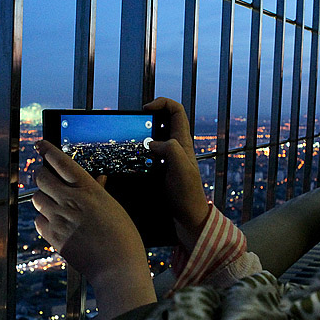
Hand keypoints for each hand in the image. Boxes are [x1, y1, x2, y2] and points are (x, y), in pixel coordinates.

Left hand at [33, 140, 155, 319]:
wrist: (117, 267)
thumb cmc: (123, 237)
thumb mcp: (114, 207)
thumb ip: (100, 191)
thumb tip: (95, 179)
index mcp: (89, 190)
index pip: (62, 162)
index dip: (48, 150)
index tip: (41, 144)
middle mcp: (71, 201)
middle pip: (42, 177)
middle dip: (41, 173)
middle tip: (45, 176)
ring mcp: (59, 219)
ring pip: (37, 198)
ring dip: (42, 196)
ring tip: (53, 201)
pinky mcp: (53, 237)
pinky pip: (39, 220)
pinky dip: (43, 218)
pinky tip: (55, 220)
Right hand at [143, 97, 210, 249]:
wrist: (188, 216)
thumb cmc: (188, 194)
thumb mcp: (182, 169)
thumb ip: (171, 151)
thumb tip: (152, 143)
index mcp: (183, 142)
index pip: (176, 110)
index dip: (162, 103)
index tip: (146, 109)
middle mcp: (176, 146)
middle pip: (165, 119)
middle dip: (150, 116)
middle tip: (135, 123)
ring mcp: (169, 157)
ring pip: (156, 135)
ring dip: (143, 133)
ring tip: (130, 139)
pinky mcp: (161, 167)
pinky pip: (149, 152)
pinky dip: (140, 150)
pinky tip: (131, 158)